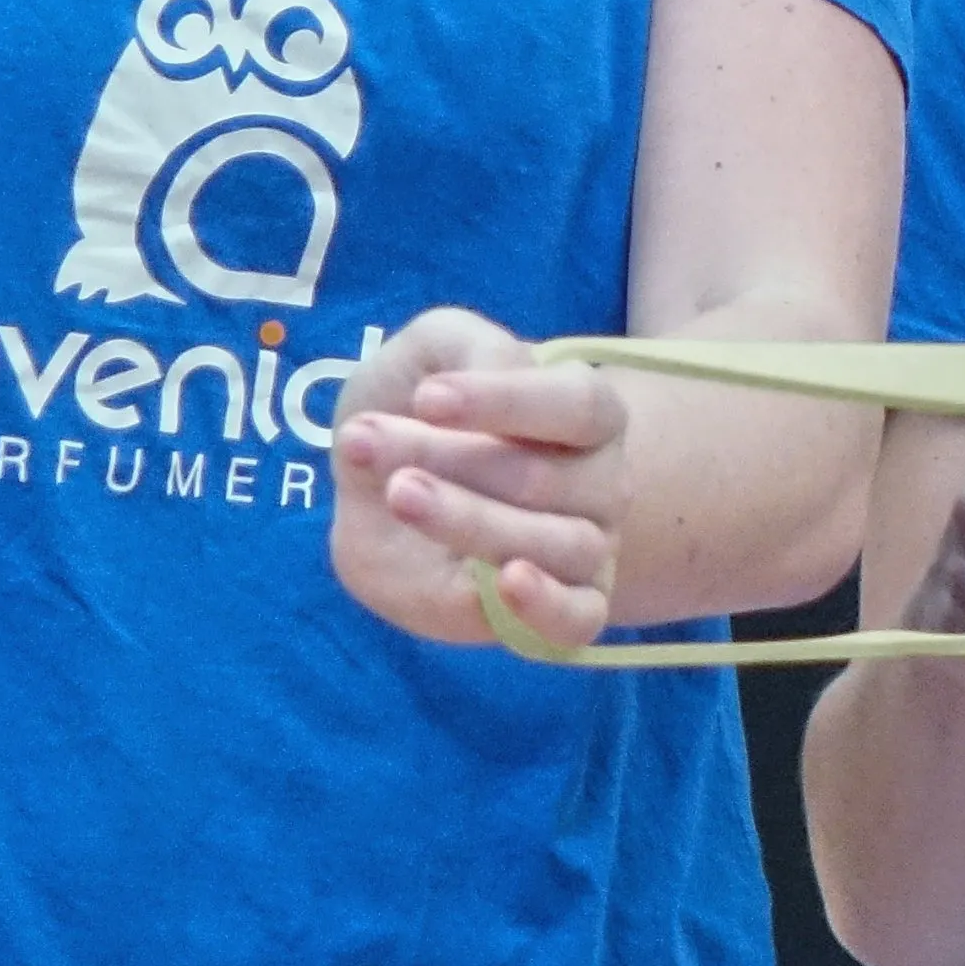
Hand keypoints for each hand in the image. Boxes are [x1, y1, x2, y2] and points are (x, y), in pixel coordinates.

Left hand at [331, 307, 630, 647]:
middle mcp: (602, 482)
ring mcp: (589, 550)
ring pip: (551, 545)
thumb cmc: (419, 409)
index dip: (505, 401)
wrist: (382, 489)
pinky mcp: (561, 612)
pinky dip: (548, 605)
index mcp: (587, 412)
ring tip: (398, 493)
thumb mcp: (431, 350)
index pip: (577, 404)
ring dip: (466, 520)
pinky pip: (577, 620)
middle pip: (542, 476)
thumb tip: (498, 376)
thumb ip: (469, 345)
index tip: (426, 398)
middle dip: (444, 458)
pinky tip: (506, 582)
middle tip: (362, 441)